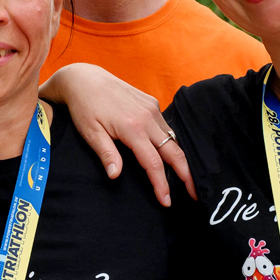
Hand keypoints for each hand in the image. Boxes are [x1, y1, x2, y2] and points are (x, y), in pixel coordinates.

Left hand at [39, 64, 193, 206]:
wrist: (84, 78)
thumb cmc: (84, 107)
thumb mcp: (90, 133)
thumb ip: (106, 154)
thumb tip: (115, 176)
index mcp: (132, 128)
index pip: (153, 163)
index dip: (162, 184)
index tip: (166, 201)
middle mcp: (147, 117)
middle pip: (174, 151)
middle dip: (186, 174)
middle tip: (194, 194)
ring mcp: (152, 108)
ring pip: (172, 138)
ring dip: (180, 159)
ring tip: (184, 178)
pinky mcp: (151, 102)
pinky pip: (165, 126)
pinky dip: (170, 142)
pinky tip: (169, 154)